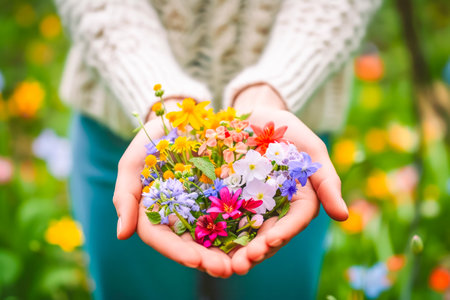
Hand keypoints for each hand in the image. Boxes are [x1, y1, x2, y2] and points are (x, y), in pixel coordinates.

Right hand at [113, 99, 232, 277]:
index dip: (177, 252)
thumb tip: (122, 236)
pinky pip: (233, 214)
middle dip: (207, 259)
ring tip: (245, 262)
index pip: (162, 238)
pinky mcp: (223, 194)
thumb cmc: (152, 140)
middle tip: (227, 269)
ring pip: (213, 236)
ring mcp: (201, 206)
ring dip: (228, 252)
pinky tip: (257, 238)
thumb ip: (125, 196)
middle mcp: (179, 215)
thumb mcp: (133, 162)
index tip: (195, 260)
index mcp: (156, 212)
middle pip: (190, 244)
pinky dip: (243, 228)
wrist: (182, 115)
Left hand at [229, 84, 348, 274]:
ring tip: (225, 265)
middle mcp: (275, 208)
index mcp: (298, 200)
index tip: (271, 241)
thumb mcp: (312, 150)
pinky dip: (217, 233)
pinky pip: (223, 218)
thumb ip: (327, 182)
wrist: (255, 114)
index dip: (283, 233)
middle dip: (257, 251)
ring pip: (246, 233)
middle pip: (269, 235)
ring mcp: (251, 204)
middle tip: (242, 264)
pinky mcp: (228, 198)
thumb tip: (343, 217)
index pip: (294, 221)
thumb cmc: (288, 131)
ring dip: (236, 251)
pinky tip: (206, 244)